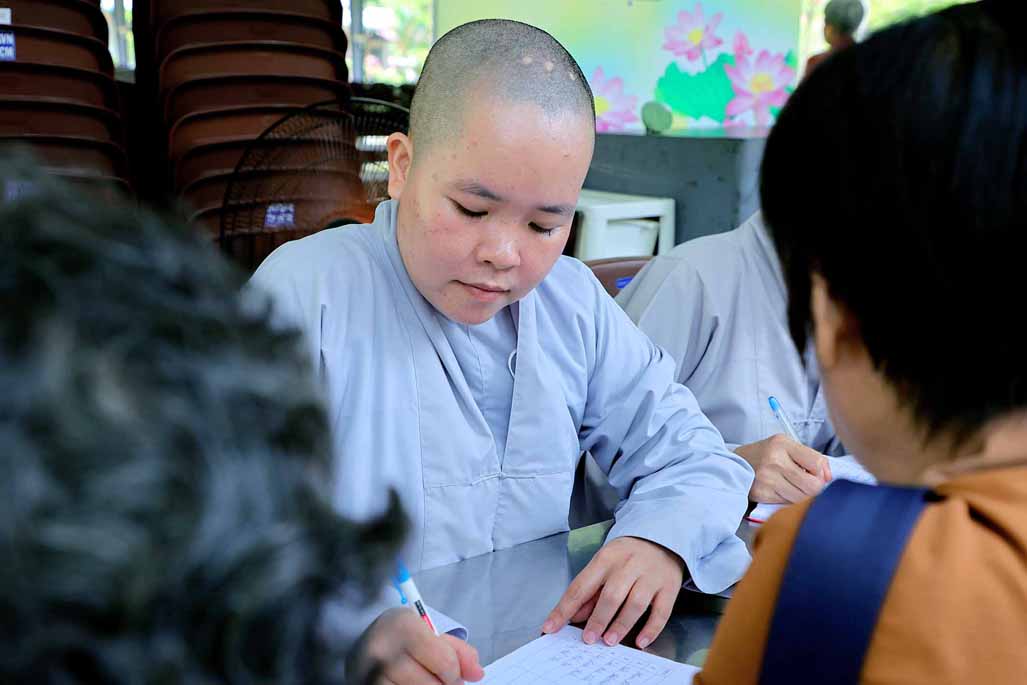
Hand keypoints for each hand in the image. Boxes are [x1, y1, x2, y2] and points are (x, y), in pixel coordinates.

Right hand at [361, 607, 483, 683]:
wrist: (361, 646)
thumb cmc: (400, 638)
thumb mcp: (429, 633)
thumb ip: (458, 651)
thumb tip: (477, 674)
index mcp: (404, 627)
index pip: (446, 664)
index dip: (454, 673)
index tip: (451, 673)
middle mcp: (386, 651)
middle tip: (437, 679)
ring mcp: (374, 675)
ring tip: (421, 680)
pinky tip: (409, 684)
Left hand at [541, 536, 683, 649]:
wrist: (662, 536)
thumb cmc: (627, 555)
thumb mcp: (603, 565)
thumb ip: (589, 591)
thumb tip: (573, 616)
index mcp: (605, 559)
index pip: (580, 587)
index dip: (564, 609)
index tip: (551, 628)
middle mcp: (628, 565)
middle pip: (611, 595)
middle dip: (598, 619)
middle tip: (588, 639)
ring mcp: (650, 575)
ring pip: (635, 603)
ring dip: (621, 624)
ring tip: (609, 641)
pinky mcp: (669, 586)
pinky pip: (661, 611)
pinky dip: (651, 628)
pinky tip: (640, 642)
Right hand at [736, 434, 831, 503]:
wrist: (734, 465)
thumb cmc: (764, 455)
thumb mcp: (785, 446)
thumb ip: (809, 457)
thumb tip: (829, 478)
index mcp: (782, 444)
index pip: (817, 463)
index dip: (823, 474)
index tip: (820, 477)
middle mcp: (774, 460)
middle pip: (812, 485)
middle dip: (816, 489)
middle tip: (811, 487)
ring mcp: (767, 479)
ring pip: (802, 498)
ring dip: (804, 497)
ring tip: (797, 489)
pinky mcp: (762, 494)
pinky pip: (788, 504)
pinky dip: (790, 502)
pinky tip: (784, 493)